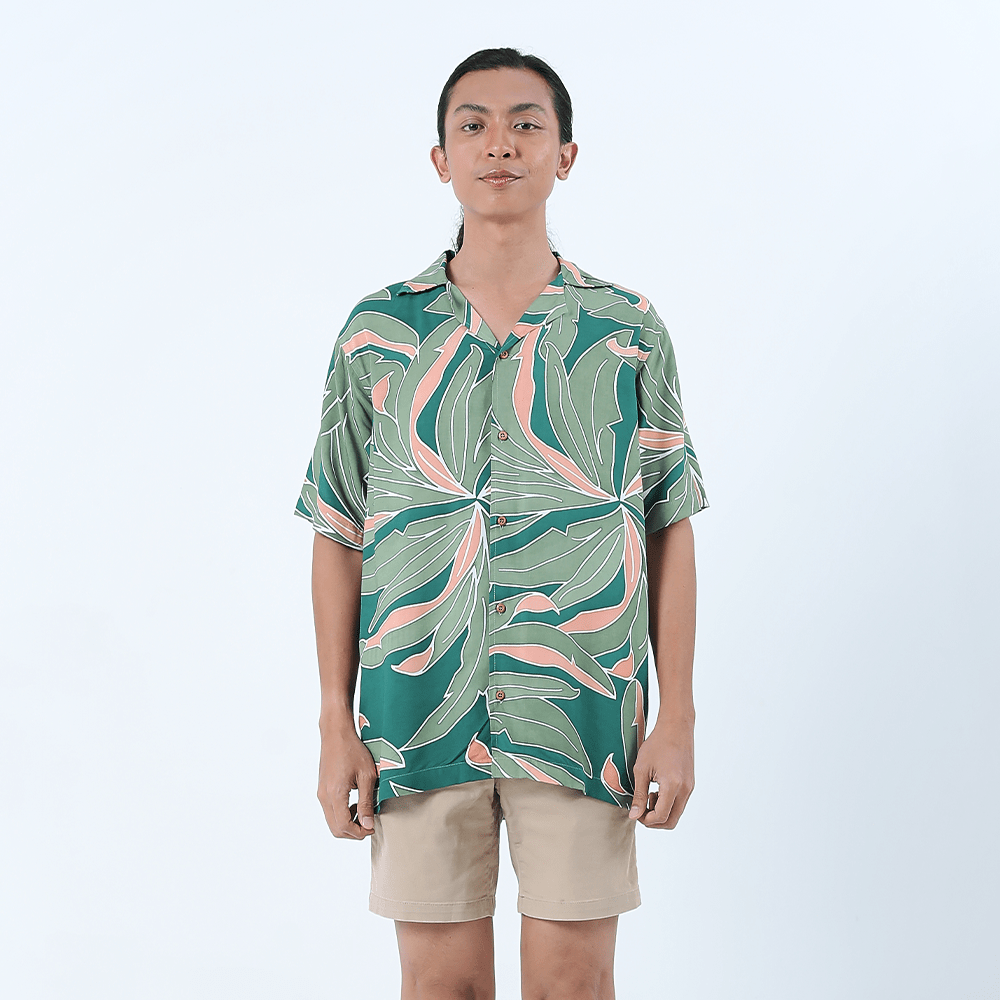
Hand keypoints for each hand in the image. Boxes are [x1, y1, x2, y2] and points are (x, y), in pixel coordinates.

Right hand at [317, 716, 378, 839]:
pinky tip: (355, 803)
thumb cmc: (353, 750)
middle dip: (353, 832)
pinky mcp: (322, 790)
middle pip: (336, 829)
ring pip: (332, 822)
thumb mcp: (367, 776)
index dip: (360, 832)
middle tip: (369, 822)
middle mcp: (324, 797)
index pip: (344, 826)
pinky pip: (330, 811)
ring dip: (348, 823)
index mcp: (335, 794)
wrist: (336, 733)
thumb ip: (366, 802)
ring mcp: (321, 794)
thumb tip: (367, 824)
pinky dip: (342, 814)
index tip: (373, 826)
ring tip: (363, 810)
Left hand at [628, 718, 693, 828]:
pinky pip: (679, 803)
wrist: (676, 727)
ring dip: (661, 811)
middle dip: (654, 821)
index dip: (646, 820)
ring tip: (648, 794)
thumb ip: (638, 794)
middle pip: (671, 821)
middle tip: (641, 809)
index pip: (661, 816)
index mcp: (673, 786)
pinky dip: (667, 803)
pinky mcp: (690, 784)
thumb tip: (634, 815)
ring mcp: (690, 787)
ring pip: (676, 813)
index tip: (635, 812)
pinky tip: (656, 789)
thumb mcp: (641, 768)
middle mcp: (685, 790)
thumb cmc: (657, 744)